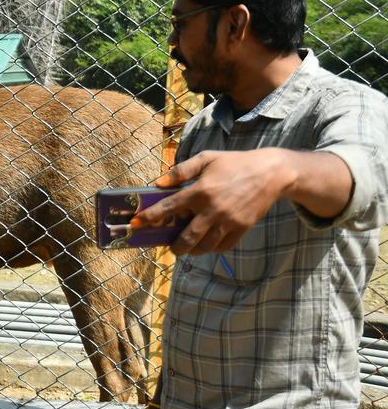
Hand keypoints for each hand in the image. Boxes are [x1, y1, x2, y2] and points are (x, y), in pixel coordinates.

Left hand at [132, 148, 294, 254]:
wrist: (272, 173)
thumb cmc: (235, 163)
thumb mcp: (207, 159)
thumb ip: (181, 171)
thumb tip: (158, 183)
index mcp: (201, 191)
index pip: (169, 207)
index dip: (150, 217)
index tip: (136, 224)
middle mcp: (213, 209)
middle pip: (187, 237)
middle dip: (175, 246)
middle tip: (171, 246)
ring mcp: (228, 221)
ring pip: (205, 246)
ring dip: (193, 250)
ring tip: (187, 247)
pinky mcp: (242, 228)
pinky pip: (223, 246)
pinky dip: (213, 248)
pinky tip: (208, 243)